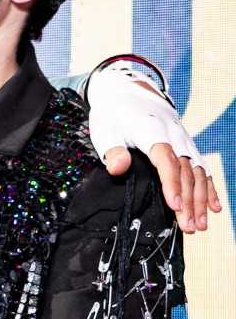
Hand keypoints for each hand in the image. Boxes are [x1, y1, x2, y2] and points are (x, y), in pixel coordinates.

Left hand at [86, 66, 219, 233]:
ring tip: (200, 225)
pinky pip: (202, 167)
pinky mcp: (187, 145)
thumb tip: (117, 168)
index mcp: (152, 129)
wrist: (128, 91)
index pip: (165, 158)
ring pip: (197, 171)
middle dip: (189, 200)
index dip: (172, 182)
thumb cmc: (114, 113)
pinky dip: (209, 188)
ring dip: (201, 199)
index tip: (175, 205)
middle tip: (189, 227)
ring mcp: (184, 139)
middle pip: (185, 169)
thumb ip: (111, 148)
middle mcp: (174, 134)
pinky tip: (214, 208)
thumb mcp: (104, 127)